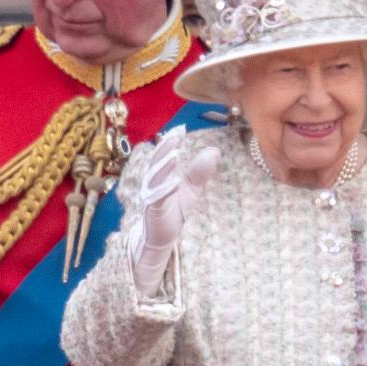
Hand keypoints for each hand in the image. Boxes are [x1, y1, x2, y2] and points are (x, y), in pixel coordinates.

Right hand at [128, 127, 218, 296]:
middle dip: (165, 147)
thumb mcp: (191, 189)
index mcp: (162, 174)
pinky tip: (175, 183)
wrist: (161, 238)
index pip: (165, 154)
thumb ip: (200, 171)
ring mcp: (152, 197)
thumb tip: (213, 151)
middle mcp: (154, 182)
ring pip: (155, 178)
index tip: (179, 128)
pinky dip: (165, 190)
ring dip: (163, 165)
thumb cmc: (175, 209)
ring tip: (174, 154)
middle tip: (174, 134)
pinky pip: (158, 199)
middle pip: (157, 161)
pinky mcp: (154, 212)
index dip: (170, 140)